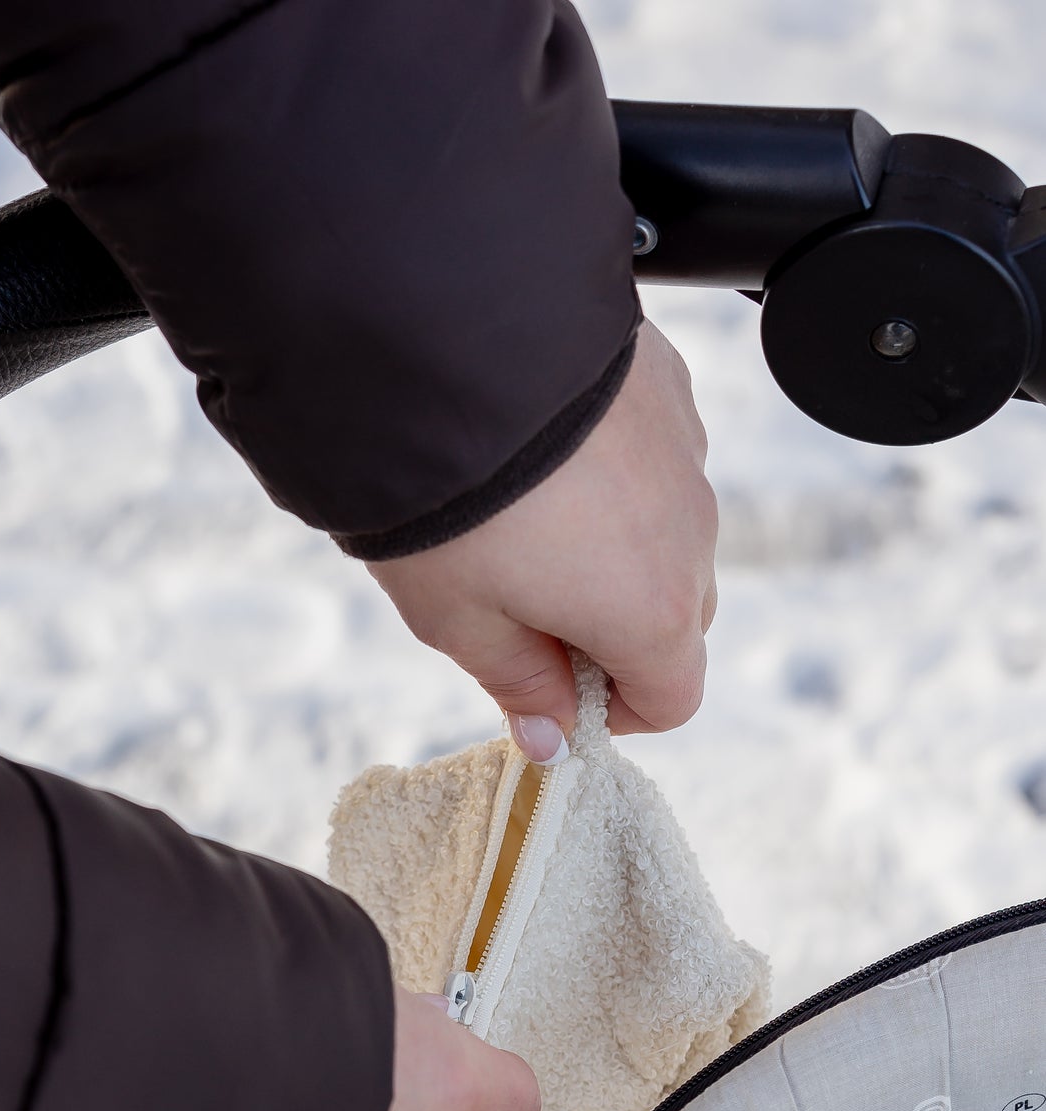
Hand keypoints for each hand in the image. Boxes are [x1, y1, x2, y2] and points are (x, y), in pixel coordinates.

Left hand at [365, 319, 717, 761]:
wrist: (444, 349)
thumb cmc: (447, 502)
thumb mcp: (460, 620)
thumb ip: (518, 684)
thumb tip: (552, 737)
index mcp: (652, 611)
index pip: (674, 698)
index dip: (616, 712)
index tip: (558, 694)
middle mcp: (692, 534)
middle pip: (679, 618)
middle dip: (614, 633)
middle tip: (522, 612)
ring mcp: (687, 453)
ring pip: (669, 534)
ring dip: (613, 551)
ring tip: (519, 525)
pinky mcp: (668, 389)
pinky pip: (656, 459)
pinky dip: (612, 477)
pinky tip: (541, 460)